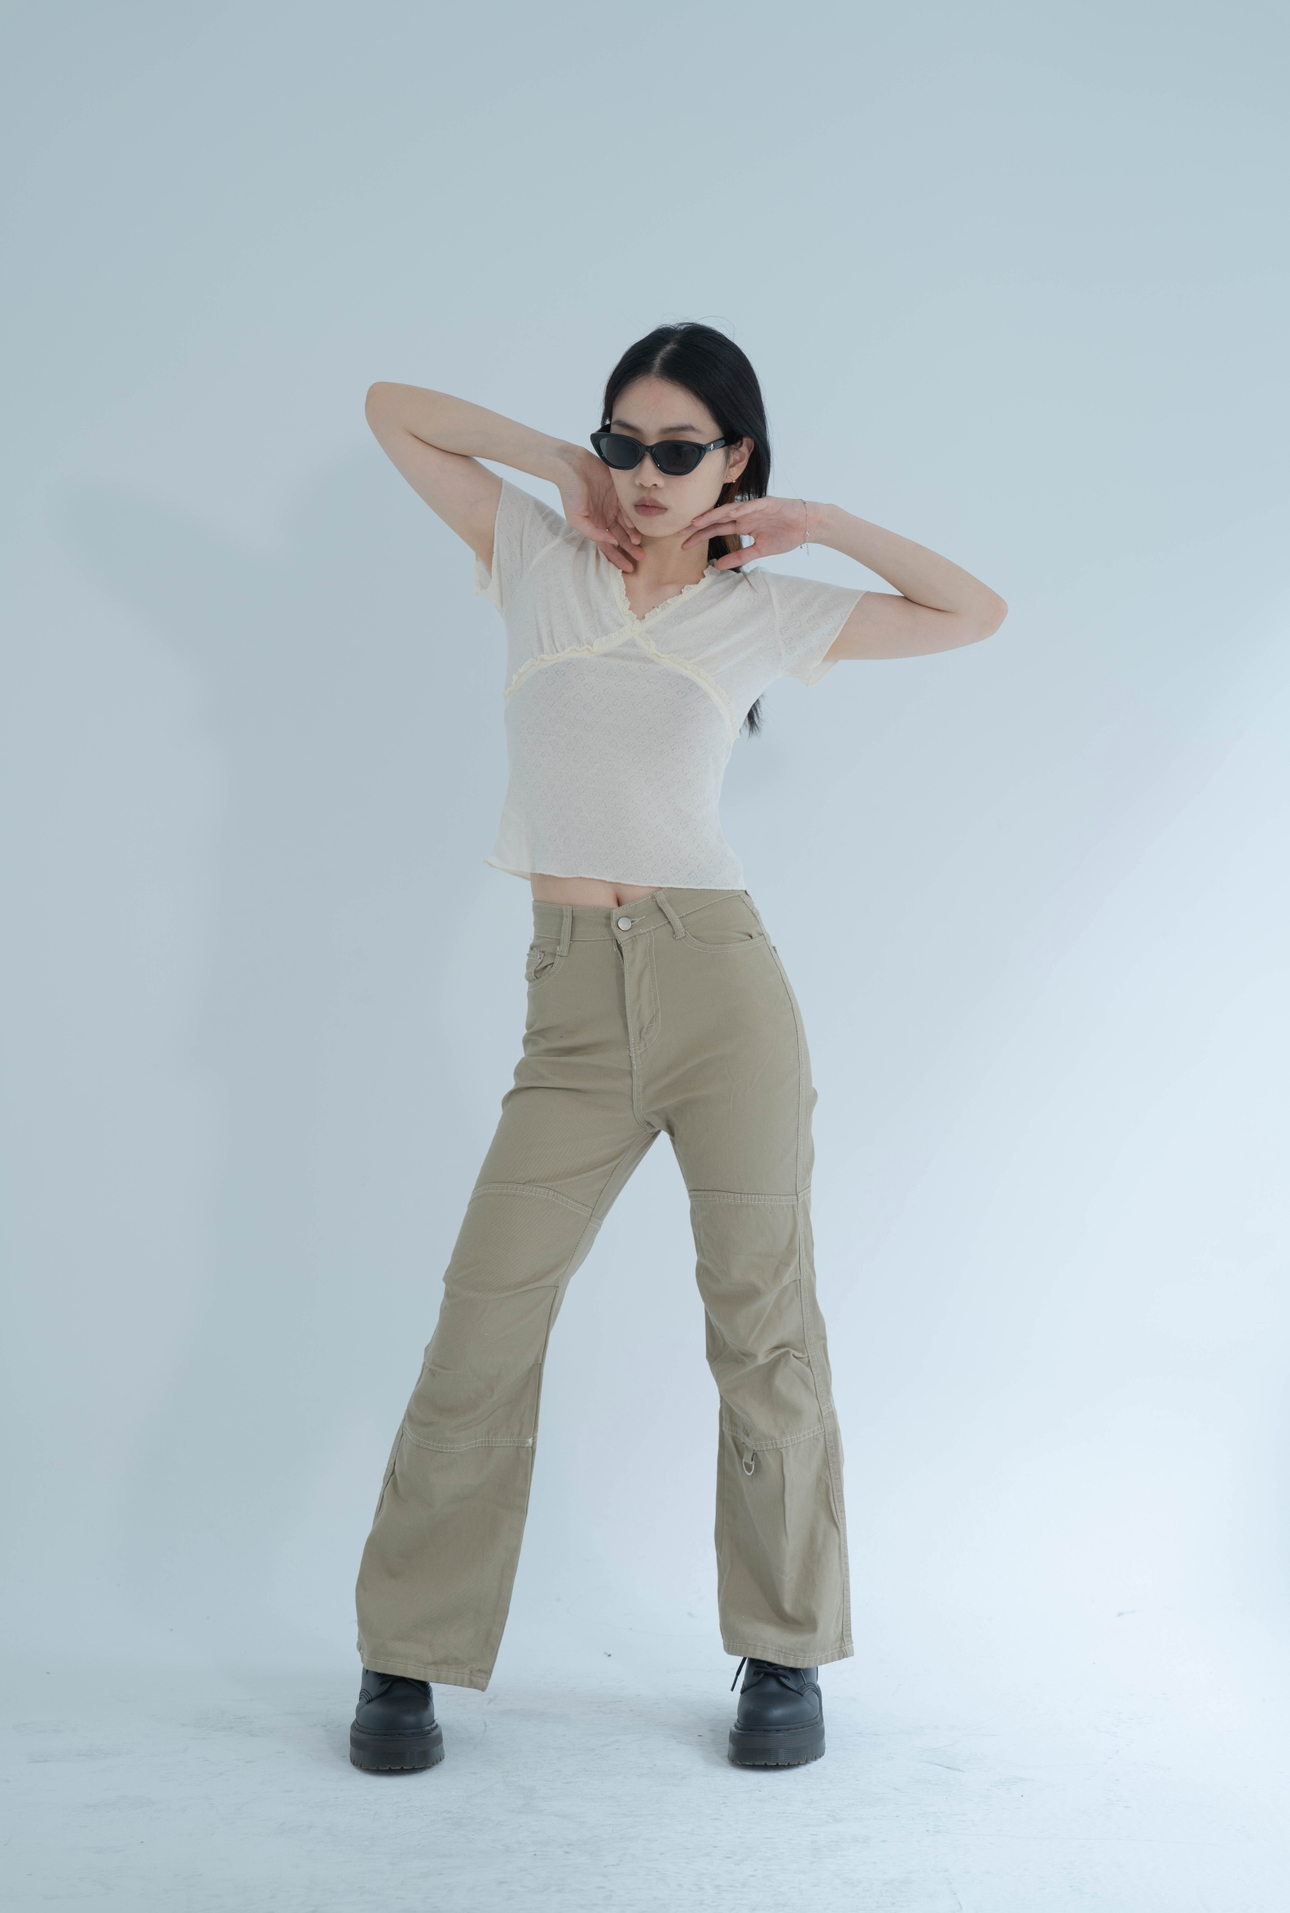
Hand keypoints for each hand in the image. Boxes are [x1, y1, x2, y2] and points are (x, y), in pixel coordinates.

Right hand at [554, 447, 641, 571]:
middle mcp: (606, 519)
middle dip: (631, 549)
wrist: (573, 467)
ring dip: (634, 536)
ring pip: (627, 525)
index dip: (618, 559)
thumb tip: (613, 543)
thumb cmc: (570, 494)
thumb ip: (594, 533)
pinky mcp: (619, 494)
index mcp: (595, 526)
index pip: (608, 547)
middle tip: (642, 558)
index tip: (628, 568)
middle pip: (622, 538)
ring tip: (639, 544)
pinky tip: (636, 526)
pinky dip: (632, 518)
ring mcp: (613, 507)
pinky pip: (629, 509)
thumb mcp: (577, 519)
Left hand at [683, 495, 815, 568]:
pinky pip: (750, 506)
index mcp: (742, 525)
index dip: (700, 536)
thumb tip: (718, 565)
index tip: (684, 544)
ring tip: (697, 521)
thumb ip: (740, 556)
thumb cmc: (786, 535)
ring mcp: (754, 508)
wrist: (808, 526)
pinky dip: (738, 509)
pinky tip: (726, 514)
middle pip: (716, 519)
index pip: (716, 530)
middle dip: (699, 525)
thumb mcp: (759, 550)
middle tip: (680, 532)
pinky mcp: (766, 503)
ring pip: (728, 510)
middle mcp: (744, 515)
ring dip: (712, 515)